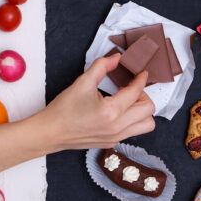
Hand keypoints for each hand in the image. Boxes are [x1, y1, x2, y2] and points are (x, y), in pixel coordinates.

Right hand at [33, 54, 155, 150]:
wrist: (51, 132)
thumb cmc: (64, 110)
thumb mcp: (82, 82)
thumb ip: (102, 66)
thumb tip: (116, 58)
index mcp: (111, 111)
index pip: (136, 92)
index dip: (141, 79)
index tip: (141, 74)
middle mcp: (117, 127)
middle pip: (148, 110)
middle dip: (144, 95)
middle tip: (132, 88)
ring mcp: (116, 137)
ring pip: (147, 125)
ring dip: (142, 111)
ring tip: (129, 102)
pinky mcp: (112, 142)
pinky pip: (133, 131)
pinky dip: (133, 120)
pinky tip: (119, 111)